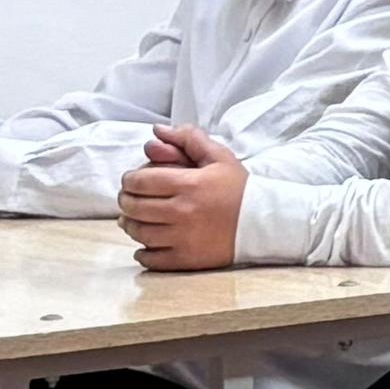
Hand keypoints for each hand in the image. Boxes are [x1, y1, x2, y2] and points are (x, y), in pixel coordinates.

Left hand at [117, 125, 247, 271]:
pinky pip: (152, 258)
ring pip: (139, 232)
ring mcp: (183, 237)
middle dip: (126, 201)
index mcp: (189, 184)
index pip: (140, 182)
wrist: (263, 222)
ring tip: (133, 220)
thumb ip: (189, 139)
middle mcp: (182, 211)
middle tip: (130, 199)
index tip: (132, 181)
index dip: (129, 180)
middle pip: (135, 207)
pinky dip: (143, 252)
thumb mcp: (219, 157)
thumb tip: (157, 130)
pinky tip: (146, 244)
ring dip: (130, 225)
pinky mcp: (186, 258)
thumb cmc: (239, 188)